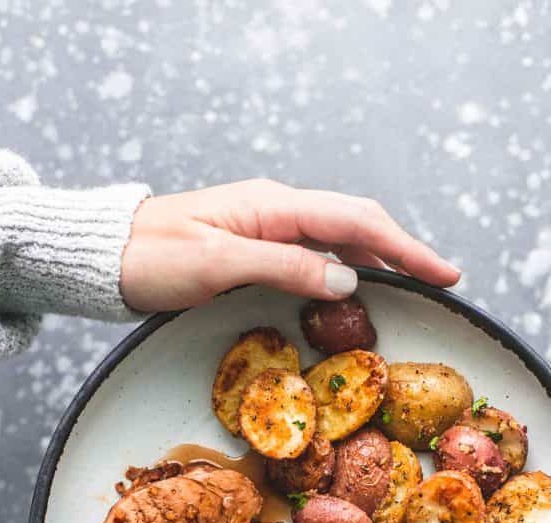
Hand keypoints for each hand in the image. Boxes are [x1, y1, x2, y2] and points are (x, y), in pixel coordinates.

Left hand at [120, 179, 459, 311]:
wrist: (107, 256)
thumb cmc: (153, 258)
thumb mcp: (218, 265)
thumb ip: (285, 267)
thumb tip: (348, 280)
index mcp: (273, 207)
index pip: (356, 221)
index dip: (405, 248)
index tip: (443, 273)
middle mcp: (276, 210)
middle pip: (356, 223)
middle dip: (403, 250)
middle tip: (442, 281)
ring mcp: (267, 227)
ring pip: (338, 238)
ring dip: (379, 260)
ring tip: (413, 286)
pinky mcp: (255, 246)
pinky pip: (315, 253)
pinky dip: (346, 268)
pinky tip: (357, 287)